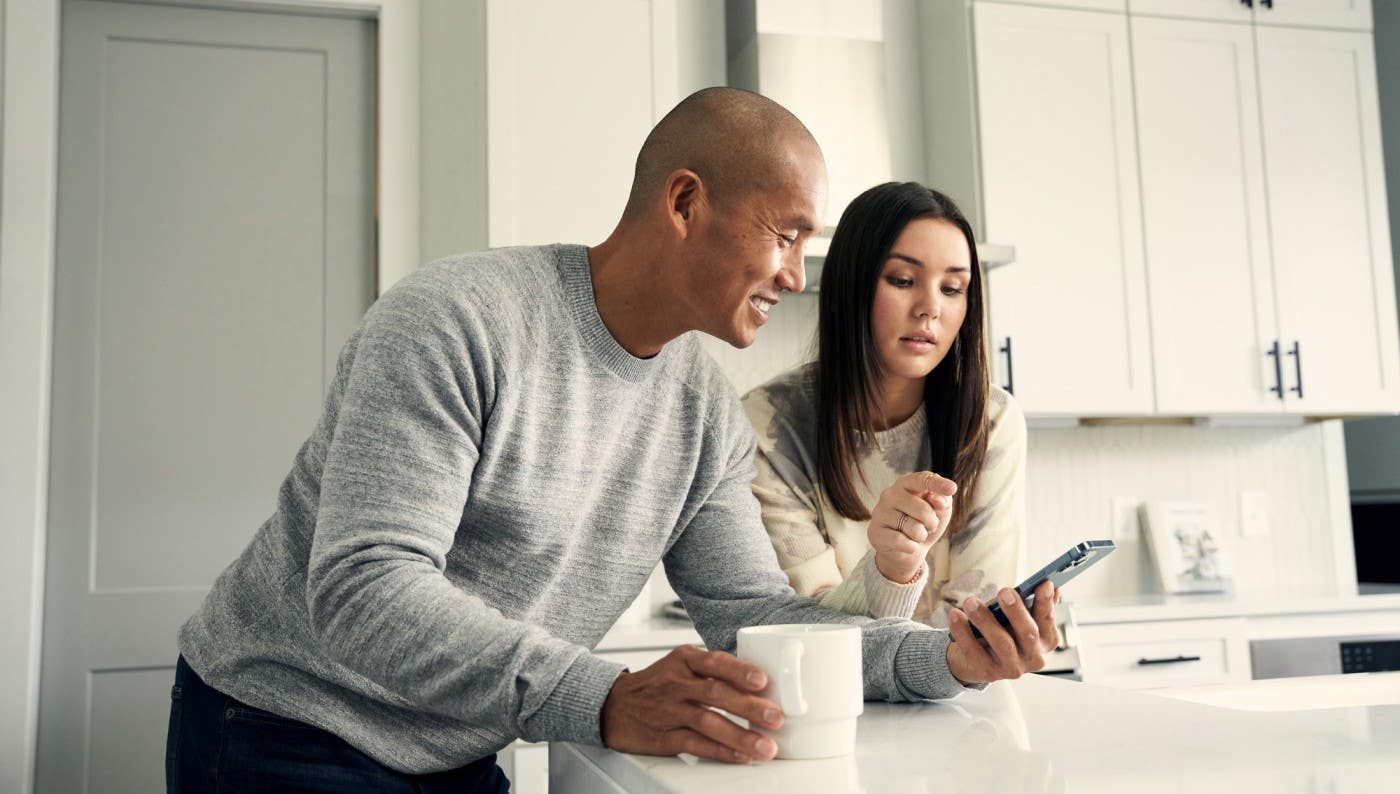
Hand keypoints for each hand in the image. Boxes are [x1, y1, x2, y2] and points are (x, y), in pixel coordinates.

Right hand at [599, 644, 782, 763]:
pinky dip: (720, 751)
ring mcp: (669, 711)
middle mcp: (676, 683)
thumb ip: (713, 671)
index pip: (714, 661)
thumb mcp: (680, 665)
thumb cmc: (656, 685)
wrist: (613, 706)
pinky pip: (695, 744)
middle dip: (748, 707)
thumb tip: (760, 686)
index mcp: (683, 659)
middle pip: (715, 693)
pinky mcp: (664, 737)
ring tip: (766, 746)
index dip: (739, 671)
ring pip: (708, 722)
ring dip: (740, 736)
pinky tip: (740, 756)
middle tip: (776, 717)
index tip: (762, 680)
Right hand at [868, 471, 956, 583]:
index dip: (937, 484)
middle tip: (928, 526)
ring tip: (915, 535)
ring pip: (913, 528)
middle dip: (932, 523)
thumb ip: (943, 500)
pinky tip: (907, 545)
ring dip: (921, 536)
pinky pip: (900, 541)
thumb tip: (940, 500)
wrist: (907, 550)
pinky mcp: (875, 532)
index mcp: (906, 484)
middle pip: (923, 509)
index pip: (922, 480)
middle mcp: (890, 494)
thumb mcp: (940, 511)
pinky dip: (911, 547)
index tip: (952, 489)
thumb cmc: (924, 524)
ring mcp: (880, 512)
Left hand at [944, 581, 1061, 684]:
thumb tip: (1050, 585)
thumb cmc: (1003, 631)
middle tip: (1004, 591)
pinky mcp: (988, 673)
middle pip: (1028, 633)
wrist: (977, 661)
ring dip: (985, 620)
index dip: (1047, 602)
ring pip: (1001, 643)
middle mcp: (1033, 658)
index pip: (1048, 620)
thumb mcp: (1018, 619)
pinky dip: (962, 631)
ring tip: (970, 602)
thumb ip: (1033, 604)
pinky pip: (973, 650)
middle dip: (1016, 611)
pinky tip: (954, 614)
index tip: (1044, 583)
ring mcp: (1012, 668)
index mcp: (1045, 641)